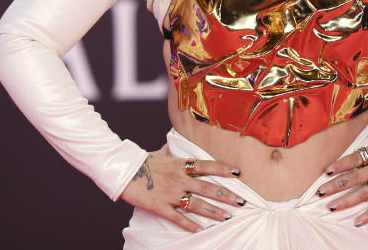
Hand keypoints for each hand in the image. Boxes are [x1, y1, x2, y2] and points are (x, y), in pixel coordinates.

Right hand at [119, 144, 246, 232]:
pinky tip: (201, 229)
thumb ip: (177, 149)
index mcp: (181, 165)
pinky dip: (190, 225)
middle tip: (242, 201)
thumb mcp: (164, 152)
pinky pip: (178, 218)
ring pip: (197, 205)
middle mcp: (179, 179)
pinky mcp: (161, 207)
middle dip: (227, 196)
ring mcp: (171, 194)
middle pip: (208, 188)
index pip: (207, 166)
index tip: (238, 173)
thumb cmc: (146, 161)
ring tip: (228, 216)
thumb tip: (183, 138)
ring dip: (214, 212)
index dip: (223, 169)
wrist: (126, 172)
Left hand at [316, 138, 367, 226]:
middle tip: (320, 192)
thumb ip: (365, 145)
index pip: (354, 158)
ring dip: (346, 201)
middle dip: (335, 185)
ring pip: (363, 193)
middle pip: (354, 177)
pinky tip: (357, 221)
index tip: (326, 171)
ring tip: (331, 207)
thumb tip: (346, 139)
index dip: (340, 164)